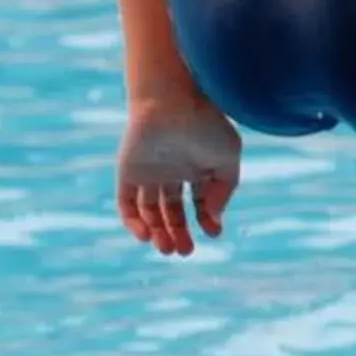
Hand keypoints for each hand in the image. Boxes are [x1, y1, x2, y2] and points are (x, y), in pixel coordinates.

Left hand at [117, 94, 240, 256]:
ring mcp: (149, 174)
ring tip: (166, 249)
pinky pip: (127, 204)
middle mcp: (172, 173)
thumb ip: (223, 190)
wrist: (171, 102)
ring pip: (150, 212)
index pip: (199, 203)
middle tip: (184, 253)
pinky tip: (146, 235)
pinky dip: (134, 222)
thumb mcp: (228, 159)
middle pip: (172, 213)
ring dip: (157, 233)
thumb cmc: (205, 125)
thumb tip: (212, 218)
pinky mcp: (128, 173)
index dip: (207, 220)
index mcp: (197, 169)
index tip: (213, 233)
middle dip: (178, 234)